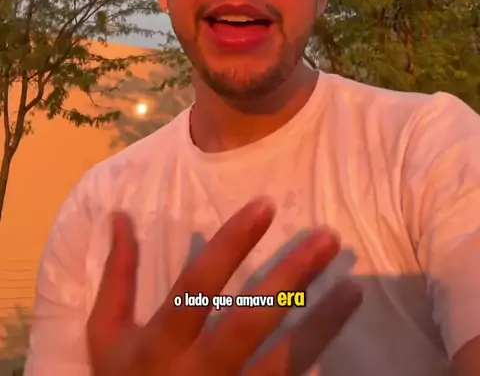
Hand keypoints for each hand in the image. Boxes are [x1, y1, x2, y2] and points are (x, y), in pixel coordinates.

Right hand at [87, 198, 361, 374]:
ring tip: (352, 286)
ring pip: (281, 362)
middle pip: (249, 323)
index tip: (265, 205)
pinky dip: (317, 355)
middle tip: (328, 237)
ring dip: (321, 323)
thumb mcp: (106, 336)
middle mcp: (197, 372)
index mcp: (160, 345)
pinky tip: (341, 324)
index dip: (230, 244)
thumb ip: (118, 278)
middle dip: (290, 278)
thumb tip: (120, 217)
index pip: (197, 287)